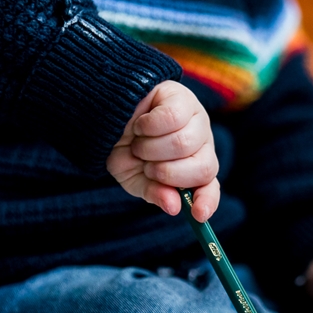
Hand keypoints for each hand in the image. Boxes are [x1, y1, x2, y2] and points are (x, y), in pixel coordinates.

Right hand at [107, 81, 219, 221]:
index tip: (198, 214)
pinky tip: (140, 123)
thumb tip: (174, 207)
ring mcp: (195, 118)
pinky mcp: (182, 97)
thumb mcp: (133, 177)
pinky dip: (147, 126)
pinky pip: (172, 119)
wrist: (102, 115)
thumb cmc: (123, 148)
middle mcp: (201, 143)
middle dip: (167, 172)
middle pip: (203, 167)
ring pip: (184, 144)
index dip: (207, 201)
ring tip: (139, 141)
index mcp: (193, 166)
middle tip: (146, 164)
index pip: (210, 186)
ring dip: (151, 148)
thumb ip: (154, 192)